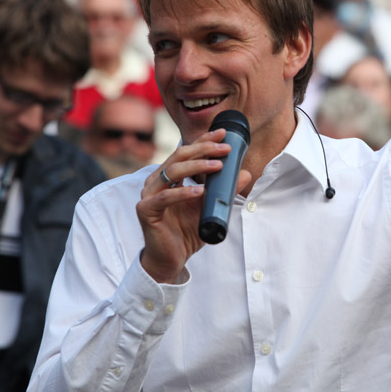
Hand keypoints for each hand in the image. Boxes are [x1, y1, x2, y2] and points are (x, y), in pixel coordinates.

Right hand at [136, 128, 251, 282]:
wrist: (171, 258)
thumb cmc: (186, 231)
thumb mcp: (210, 207)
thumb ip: (224, 190)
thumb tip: (245, 173)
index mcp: (169, 176)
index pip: (186, 152)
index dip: (203, 141)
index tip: (223, 133)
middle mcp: (156, 181)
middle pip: (179, 156)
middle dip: (204, 149)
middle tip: (225, 149)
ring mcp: (148, 194)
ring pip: (172, 171)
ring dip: (196, 166)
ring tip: (217, 166)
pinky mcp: (145, 210)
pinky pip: (165, 198)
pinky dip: (184, 193)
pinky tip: (199, 191)